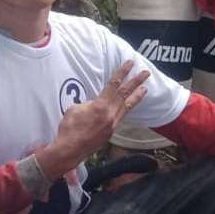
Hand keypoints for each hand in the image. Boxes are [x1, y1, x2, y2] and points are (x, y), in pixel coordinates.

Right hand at [38, 61, 149, 177]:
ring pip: (127, 106)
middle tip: (145, 72)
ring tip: (145, 88)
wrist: (69, 150)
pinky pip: (121, 116)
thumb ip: (89, 104)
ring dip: (136, 96)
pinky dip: (126, 108)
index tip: (129, 63)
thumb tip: (95, 104)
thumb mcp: (75, 109)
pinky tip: (128, 105)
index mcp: (101, 106)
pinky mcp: (111, 132)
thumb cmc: (69, 129)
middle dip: (136, 81)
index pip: (114, 84)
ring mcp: (113, 124)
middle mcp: (110, 114)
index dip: (122, 72)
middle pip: (125, 93)